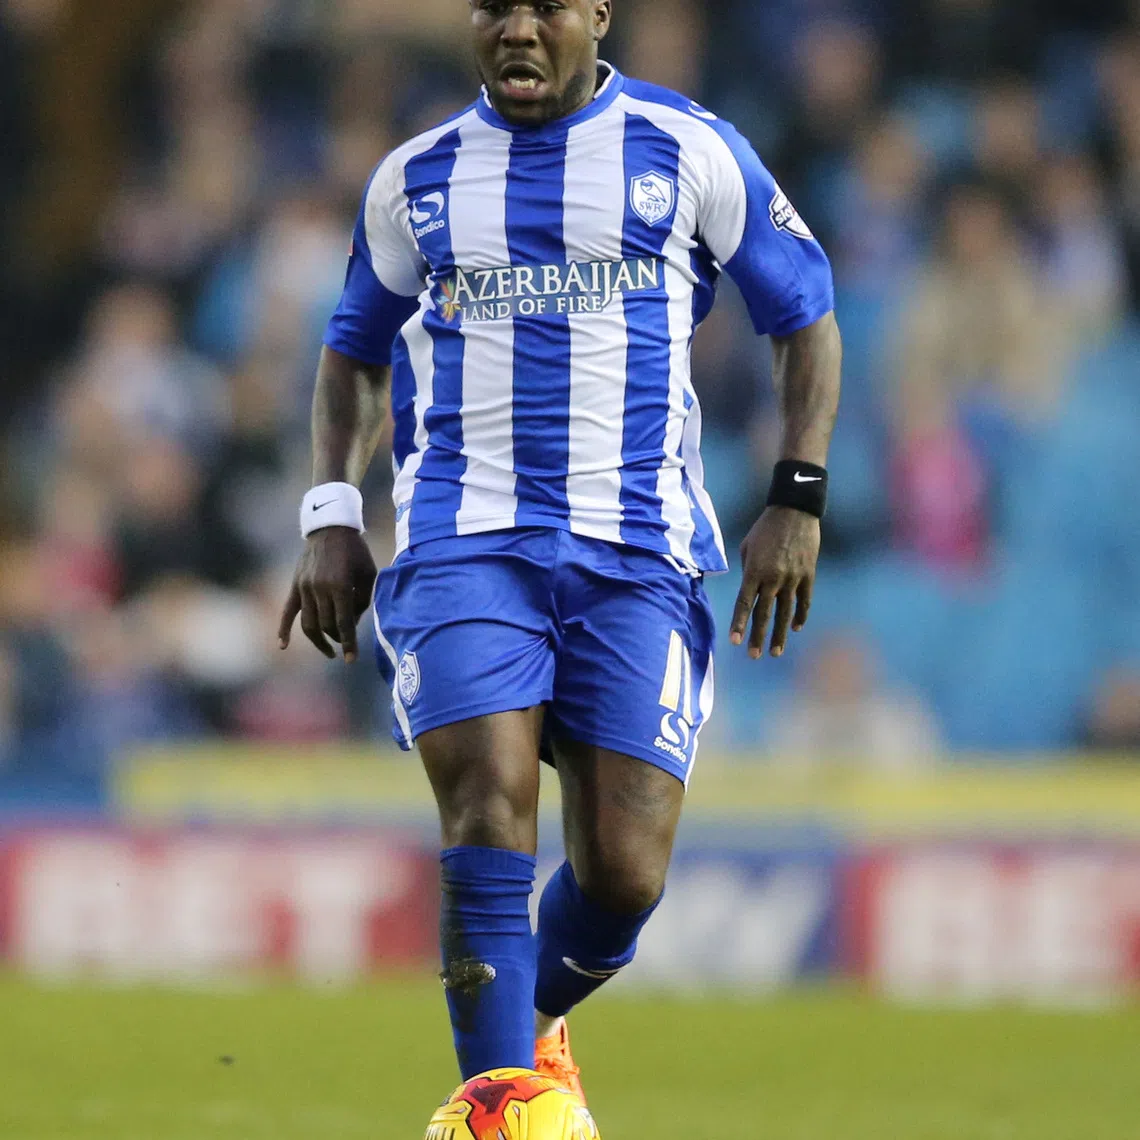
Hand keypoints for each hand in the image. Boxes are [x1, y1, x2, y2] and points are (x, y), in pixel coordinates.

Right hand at [278, 528, 377, 661]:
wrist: (330, 527)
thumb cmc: (356, 551)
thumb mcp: (368, 574)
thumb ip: (362, 601)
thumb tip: (351, 624)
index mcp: (341, 586)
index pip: (344, 624)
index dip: (348, 644)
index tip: (351, 660)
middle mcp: (320, 589)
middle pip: (327, 625)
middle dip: (338, 638)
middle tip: (346, 643)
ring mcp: (305, 587)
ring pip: (309, 623)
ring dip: (318, 640)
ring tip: (329, 651)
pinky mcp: (295, 585)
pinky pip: (287, 611)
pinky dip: (283, 629)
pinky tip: (282, 646)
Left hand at [730, 507, 819, 659]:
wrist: (794, 511)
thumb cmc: (764, 528)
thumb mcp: (747, 547)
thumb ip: (747, 571)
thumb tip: (751, 590)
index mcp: (754, 571)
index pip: (744, 604)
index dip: (739, 623)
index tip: (734, 641)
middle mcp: (773, 578)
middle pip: (764, 614)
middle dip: (758, 637)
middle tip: (753, 656)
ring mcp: (792, 578)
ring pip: (785, 613)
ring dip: (779, 634)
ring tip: (775, 652)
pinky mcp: (808, 575)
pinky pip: (804, 601)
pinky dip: (800, 615)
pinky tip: (795, 628)